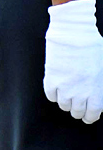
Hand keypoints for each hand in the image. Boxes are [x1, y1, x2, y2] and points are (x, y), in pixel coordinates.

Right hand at [44, 0, 102, 122]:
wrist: (73, 32)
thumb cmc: (93, 46)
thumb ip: (101, 83)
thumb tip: (98, 95)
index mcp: (97, 90)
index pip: (93, 113)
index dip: (90, 117)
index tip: (88, 116)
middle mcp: (81, 92)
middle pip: (77, 112)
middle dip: (78, 112)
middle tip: (77, 108)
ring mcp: (65, 86)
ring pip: (64, 106)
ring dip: (66, 104)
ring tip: (66, 98)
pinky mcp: (51, 78)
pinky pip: (51, 95)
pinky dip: (54, 95)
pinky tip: (57, 90)